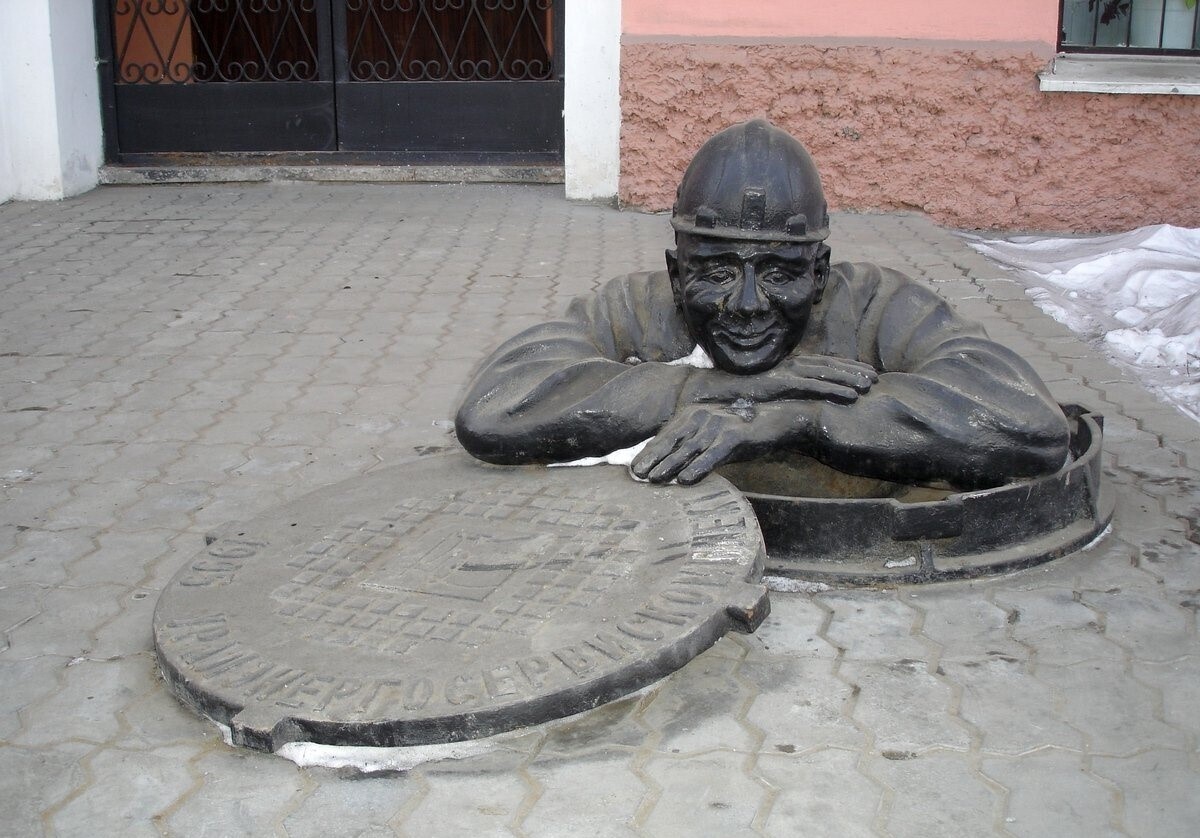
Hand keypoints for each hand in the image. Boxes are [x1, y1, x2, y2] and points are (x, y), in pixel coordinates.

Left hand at [631, 403, 807, 484]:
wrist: (776, 423)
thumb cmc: (740, 435)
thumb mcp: (712, 439)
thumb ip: (692, 449)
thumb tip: (670, 470)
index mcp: (692, 415)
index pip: (666, 435)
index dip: (650, 452)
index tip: (634, 469)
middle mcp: (702, 417)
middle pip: (673, 441)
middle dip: (653, 458)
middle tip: (637, 475)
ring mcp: (718, 424)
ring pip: (689, 448)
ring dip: (670, 464)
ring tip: (654, 480)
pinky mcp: (734, 435)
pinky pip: (713, 454)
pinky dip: (698, 467)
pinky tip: (686, 479)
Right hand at [682, 354, 875, 405]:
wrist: (700, 395)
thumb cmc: (726, 400)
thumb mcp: (759, 400)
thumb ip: (776, 401)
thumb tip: (792, 412)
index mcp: (784, 370)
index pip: (819, 367)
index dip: (843, 370)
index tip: (863, 376)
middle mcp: (786, 367)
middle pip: (828, 365)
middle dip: (853, 370)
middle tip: (876, 378)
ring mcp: (783, 372)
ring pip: (825, 372)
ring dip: (850, 378)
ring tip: (871, 385)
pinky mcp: (778, 381)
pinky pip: (812, 384)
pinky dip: (835, 387)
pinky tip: (853, 395)